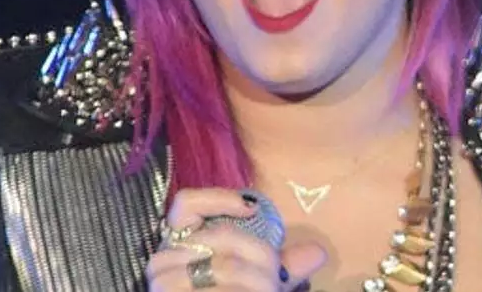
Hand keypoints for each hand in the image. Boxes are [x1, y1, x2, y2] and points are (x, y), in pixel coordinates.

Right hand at [146, 188, 326, 290]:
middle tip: (275, 280)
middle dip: (261, 259)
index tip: (251, 210)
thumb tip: (318, 252)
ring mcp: (164, 284)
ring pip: (225, 266)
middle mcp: (164, 261)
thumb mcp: (255, 284)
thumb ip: (281, 268)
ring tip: (268, 290)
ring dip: (258, 282)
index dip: (219, 199)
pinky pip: (220, 289)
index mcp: (179, 246)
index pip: (187, 204)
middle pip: (221, 237)